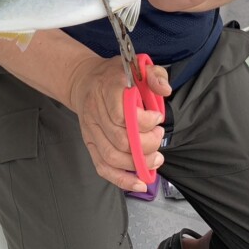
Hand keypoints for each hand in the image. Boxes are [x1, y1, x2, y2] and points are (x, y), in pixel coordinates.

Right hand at [68, 55, 171, 192]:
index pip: (122, 115)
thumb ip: (154, 74)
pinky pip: (102, 167)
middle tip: (159, 137)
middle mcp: (96, 111)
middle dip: (147, 145)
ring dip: (137, 164)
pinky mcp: (89, 143)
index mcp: (108, 89)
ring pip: (112, 157)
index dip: (144, 122)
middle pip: (120, 140)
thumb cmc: (114, 74)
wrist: (83, 79)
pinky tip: (139, 183)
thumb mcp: (136, 65)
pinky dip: (121, 180)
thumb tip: (165, 90)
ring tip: (156, 159)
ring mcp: (90, 129)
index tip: (157, 118)